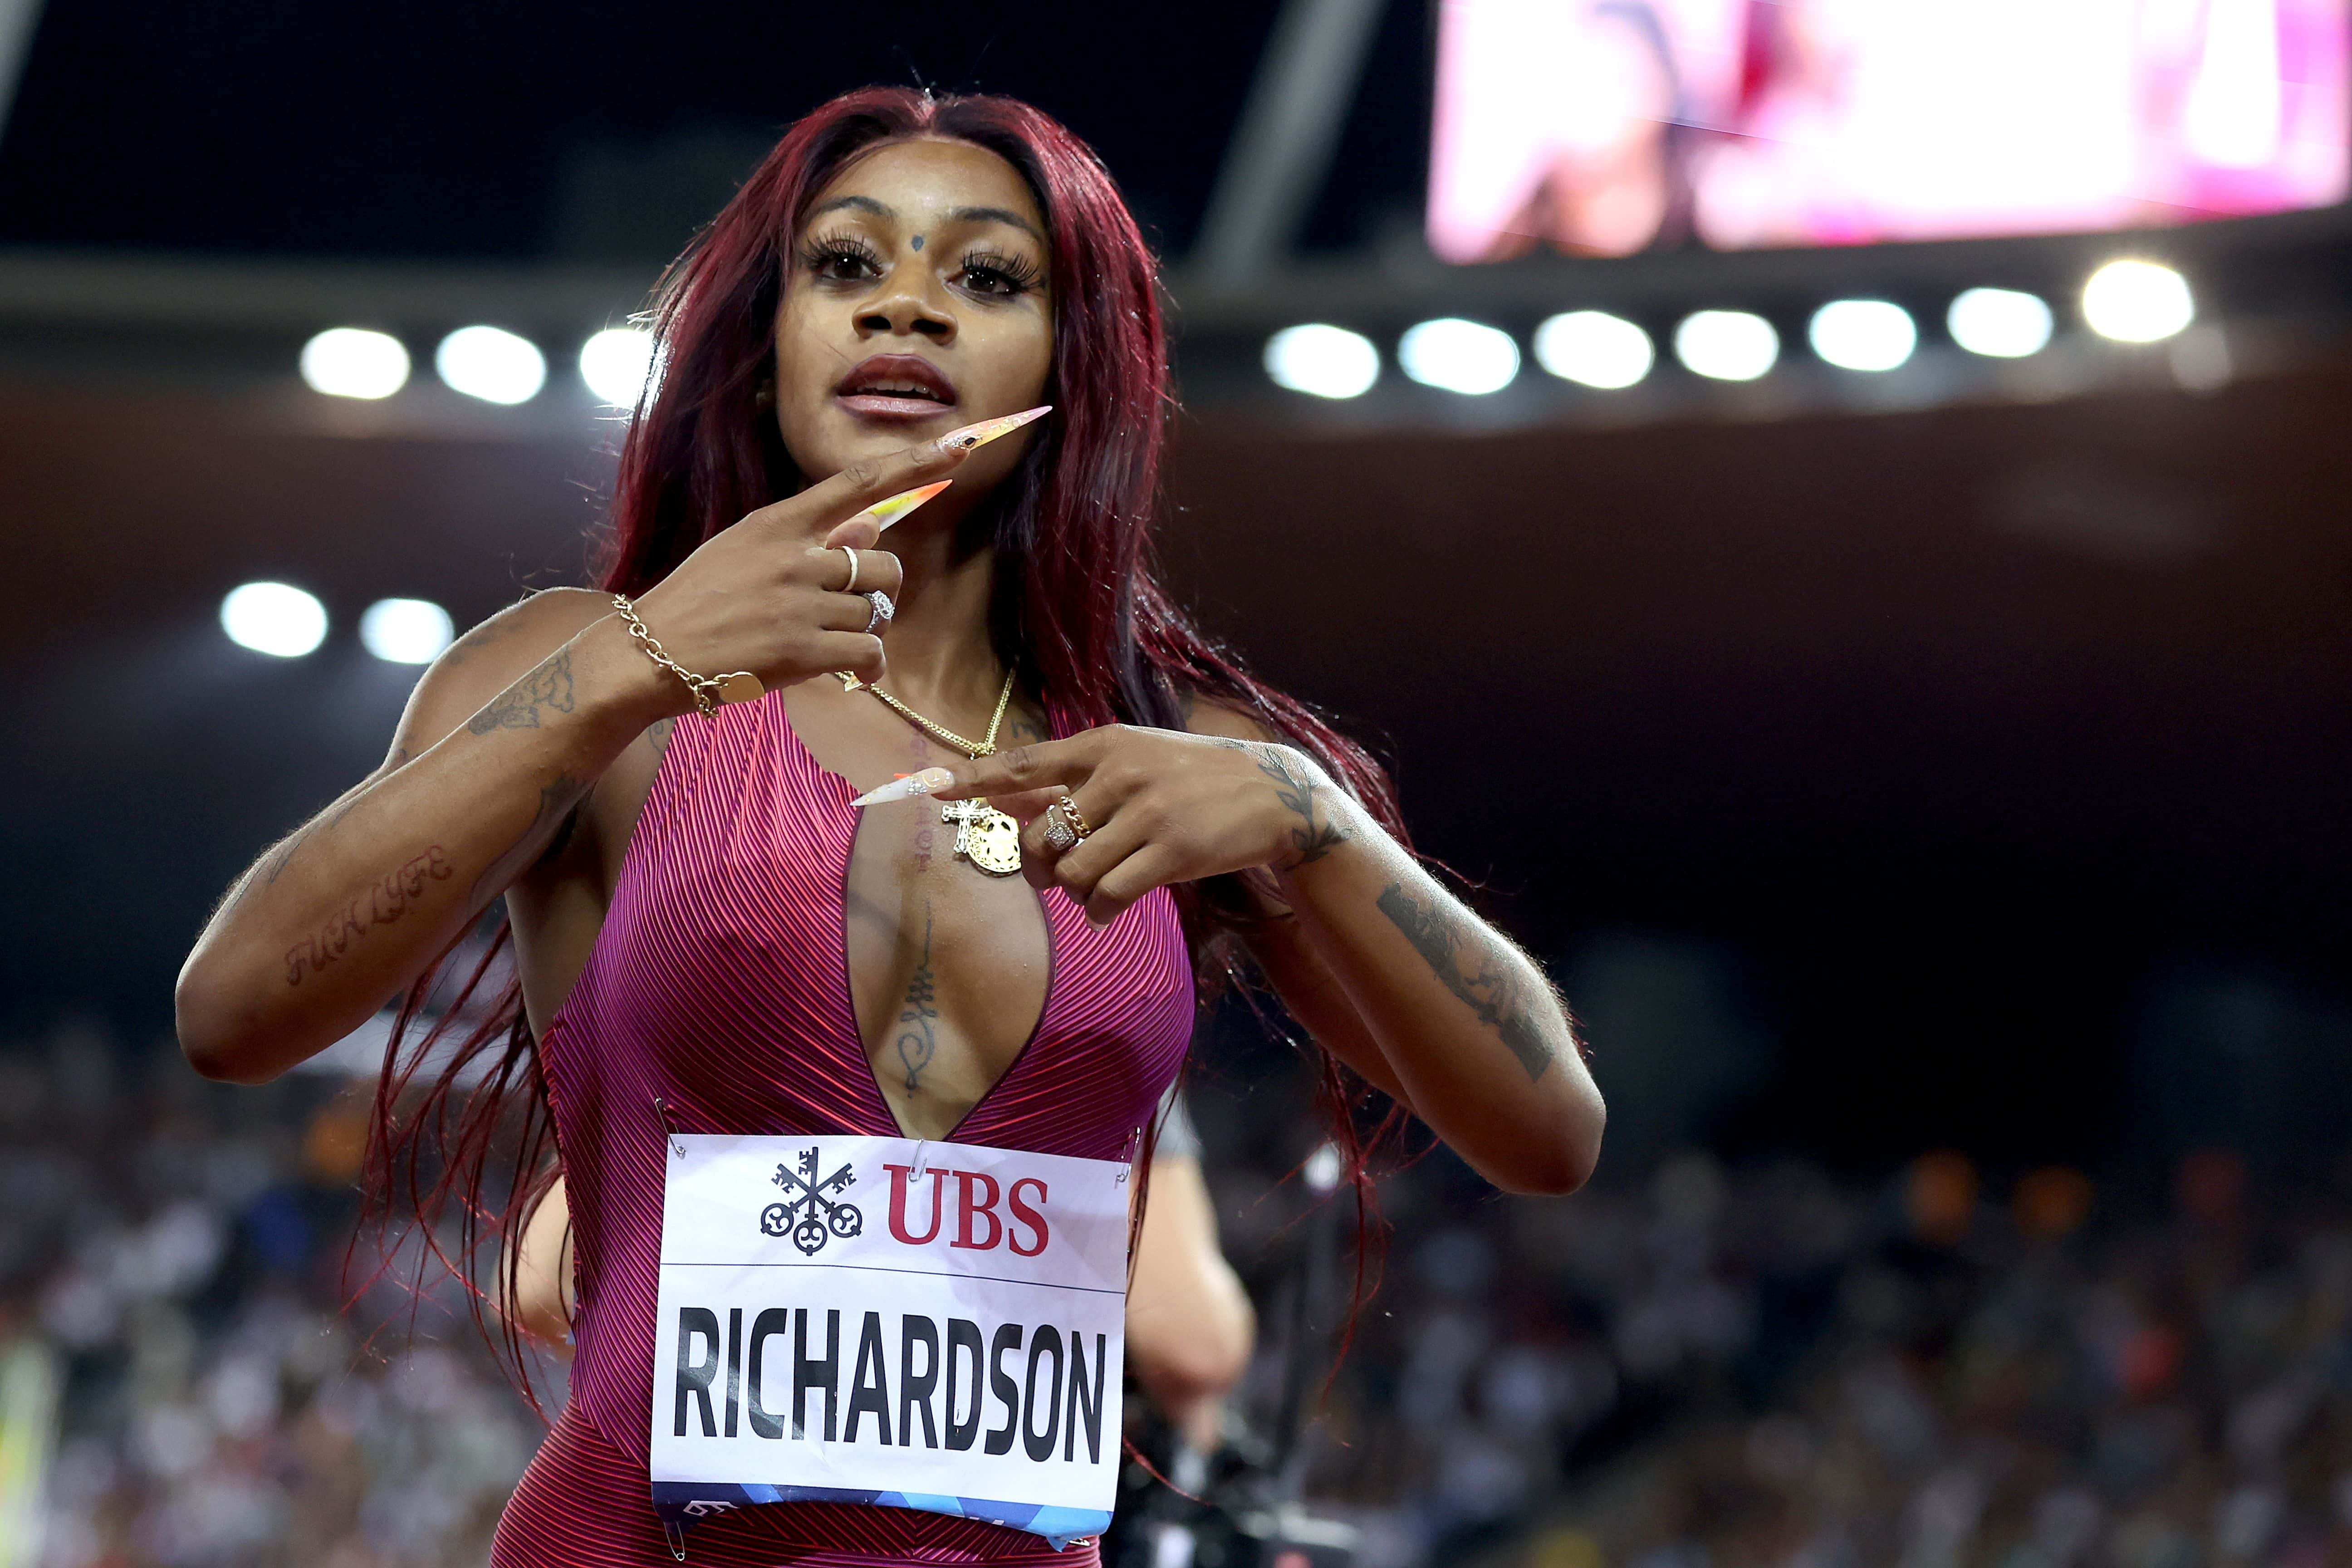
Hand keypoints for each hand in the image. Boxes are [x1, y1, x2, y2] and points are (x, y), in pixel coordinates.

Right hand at [628, 435, 960, 694]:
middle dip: (878, 591)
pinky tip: (852, 673)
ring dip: (863, 631)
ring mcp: (799, 604)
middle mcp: (794, 557)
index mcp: (778, 524)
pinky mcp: (802, 651)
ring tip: (826, 641)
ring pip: (874, 613)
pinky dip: (869, 667)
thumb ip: (807, 539)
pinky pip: (869, 653)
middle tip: (848, 610)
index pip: (858, 484)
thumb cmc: (697, 603)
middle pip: (881, 566)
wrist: (649, 654)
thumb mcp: (743, 552)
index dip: (914, 465)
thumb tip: (869, 529)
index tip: (958, 448)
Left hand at [930, 726, 1357, 924]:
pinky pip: (1108, 896)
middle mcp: (1118, 772)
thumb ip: (1077, 782)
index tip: (929, 793)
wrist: (1272, 793)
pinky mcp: (1171, 850)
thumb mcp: (1136, 762)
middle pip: (1041, 837)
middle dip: (1041, 868)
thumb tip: (1011, 807)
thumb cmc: (1193, 781)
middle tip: (1062, 875)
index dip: (973, 781)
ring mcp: (1145, 811)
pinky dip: (1102, 912)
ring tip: (1101, 889)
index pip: (1023, 764)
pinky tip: (1113, 907)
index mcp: (1104, 745)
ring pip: (1072, 873)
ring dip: (1077, 894)